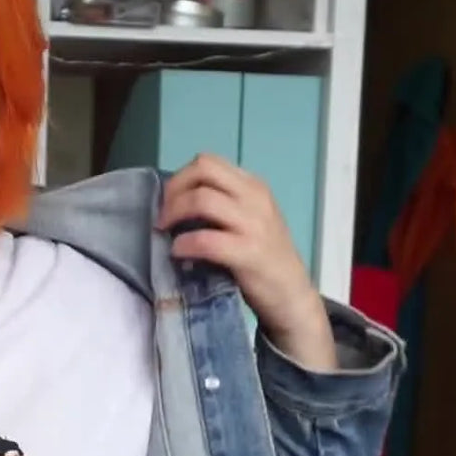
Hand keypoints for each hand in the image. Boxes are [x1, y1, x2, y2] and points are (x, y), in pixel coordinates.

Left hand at [156, 153, 336, 370]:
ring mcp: (254, 224)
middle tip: (163, 215)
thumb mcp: (249, 219)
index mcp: (253, 186)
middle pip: (202, 170)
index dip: (180, 178)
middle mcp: (255, 197)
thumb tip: (175, 201)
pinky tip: (178, 252)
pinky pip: (206, 239)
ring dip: (173, 213)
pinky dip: (184, 244)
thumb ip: (222, 203)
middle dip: (174, 190)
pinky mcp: (249, 253)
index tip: (168, 201)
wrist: (292, 293)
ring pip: (202, 200)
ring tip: (165, 232)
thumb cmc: (263, 258)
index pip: (208, 162)